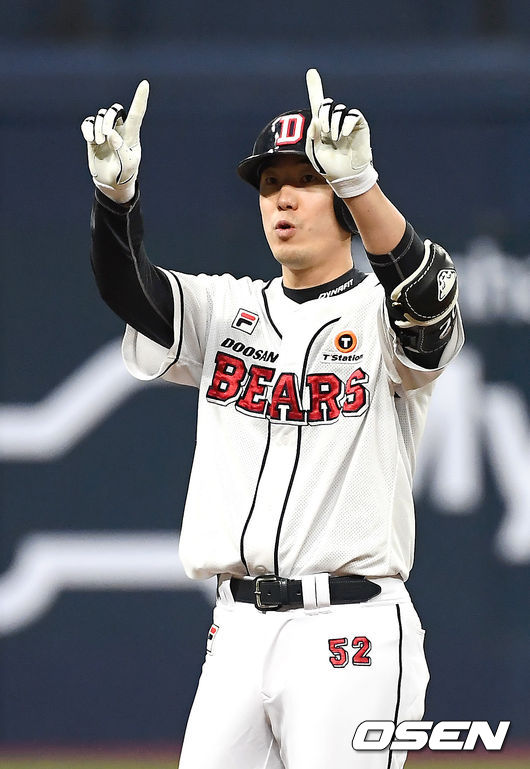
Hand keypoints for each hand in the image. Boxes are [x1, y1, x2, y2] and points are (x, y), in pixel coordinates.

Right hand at [81, 80, 148, 202]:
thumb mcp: (128, 165)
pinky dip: (87, 128)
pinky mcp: (93, 135)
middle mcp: (119, 129)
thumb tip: (111, 134)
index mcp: (132, 134)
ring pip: (101, 115)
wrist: (112, 182)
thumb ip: (121, 149)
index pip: (137, 113)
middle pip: (114, 110)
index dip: (140, 98)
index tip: (145, 84)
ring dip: (98, 126)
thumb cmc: (125, 172)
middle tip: (106, 135)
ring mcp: (106, 131)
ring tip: (99, 141)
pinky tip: (90, 139)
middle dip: (108, 119)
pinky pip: (88, 122)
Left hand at [305, 69, 377, 197]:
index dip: (315, 88)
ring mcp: (347, 123)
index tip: (311, 72)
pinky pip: (352, 115)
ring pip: (338, 110)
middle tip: (324, 132)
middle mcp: (334, 121)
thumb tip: (316, 117)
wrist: (345, 176)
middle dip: (323, 115)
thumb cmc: (329, 166)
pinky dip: (346, 123)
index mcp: (322, 125)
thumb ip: (312, 134)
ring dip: (333, 123)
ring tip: (334, 138)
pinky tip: (343, 134)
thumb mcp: (314, 151)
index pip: (318, 104)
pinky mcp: (359, 125)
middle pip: (326, 105)